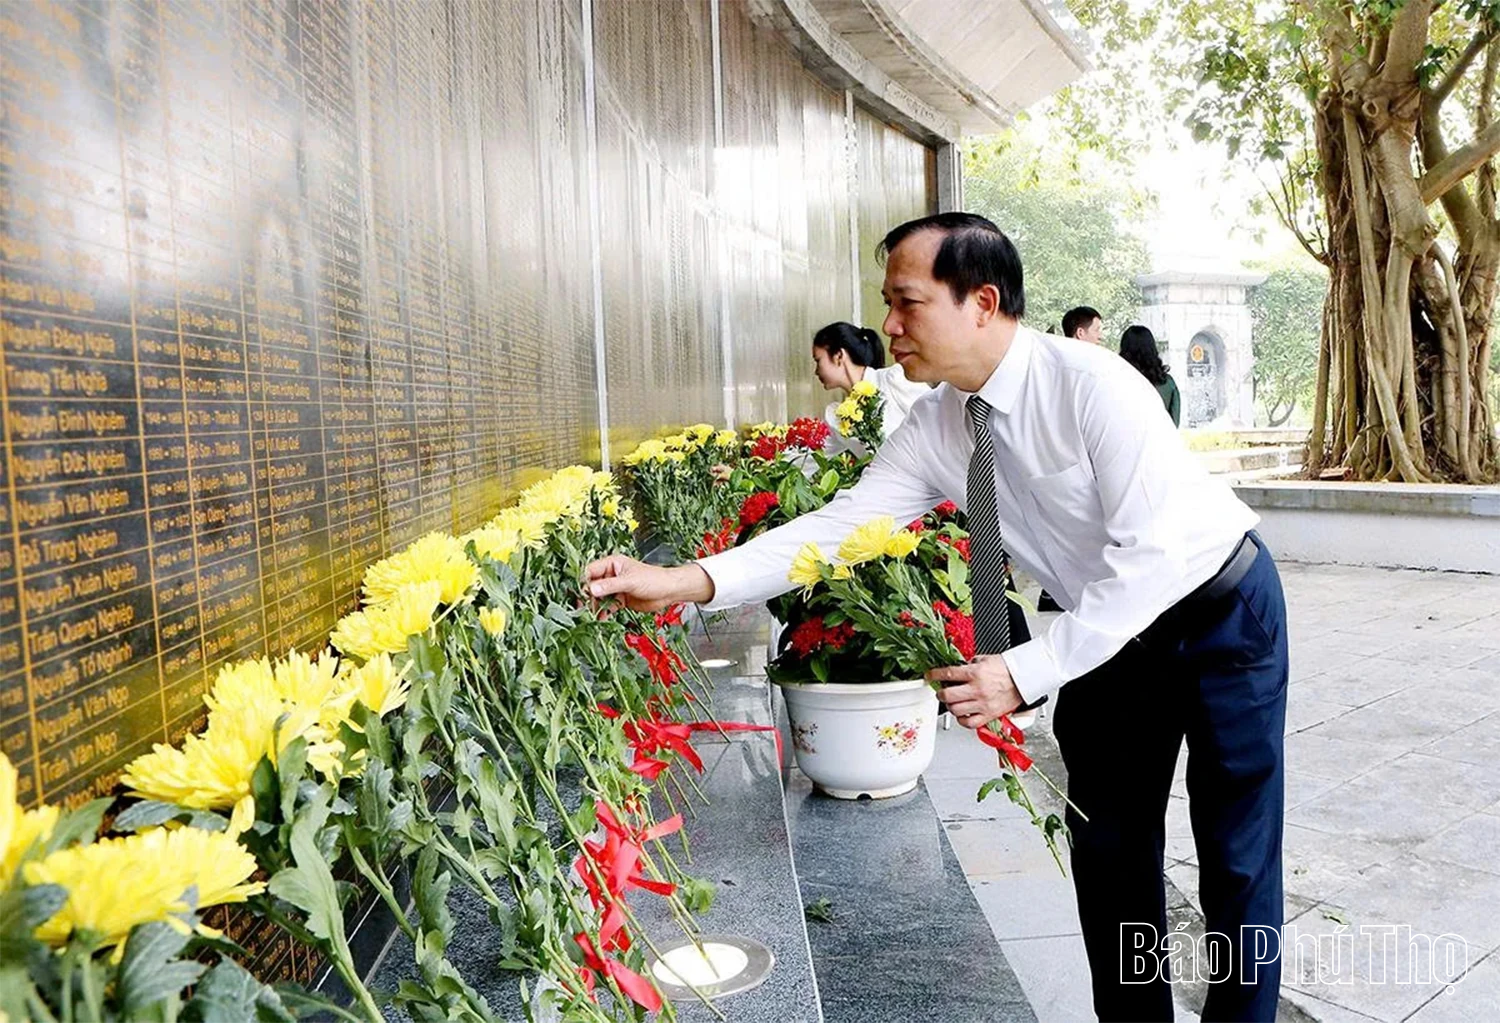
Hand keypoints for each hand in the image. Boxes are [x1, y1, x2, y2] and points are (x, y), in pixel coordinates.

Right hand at [583, 555, 714, 612]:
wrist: (670, 591)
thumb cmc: (654, 579)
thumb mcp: (630, 582)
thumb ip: (610, 586)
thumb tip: (591, 589)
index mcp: (613, 564)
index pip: (591, 571)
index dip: (584, 582)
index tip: (580, 593)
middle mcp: (612, 575)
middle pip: (593, 585)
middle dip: (588, 596)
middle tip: (583, 607)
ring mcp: (616, 587)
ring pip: (599, 597)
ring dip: (595, 605)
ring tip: (592, 614)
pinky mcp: (621, 599)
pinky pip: (608, 605)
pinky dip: (604, 612)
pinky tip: (602, 618)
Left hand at [926, 655, 1021, 729]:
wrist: (1024, 679)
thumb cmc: (1007, 669)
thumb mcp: (984, 660)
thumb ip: (968, 665)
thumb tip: (955, 670)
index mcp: (975, 673)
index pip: (948, 674)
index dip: (934, 675)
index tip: (930, 676)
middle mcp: (977, 690)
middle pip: (948, 696)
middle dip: (940, 693)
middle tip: (941, 691)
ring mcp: (983, 704)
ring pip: (955, 710)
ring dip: (950, 706)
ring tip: (952, 702)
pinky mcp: (989, 715)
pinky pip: (969, 723)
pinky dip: (962, 720)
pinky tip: (962, 714)